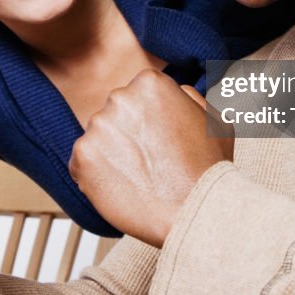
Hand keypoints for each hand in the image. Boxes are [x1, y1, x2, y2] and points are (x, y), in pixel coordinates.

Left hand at [69, 70, 231, 247]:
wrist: (194, 212)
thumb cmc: (207, 169)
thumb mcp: (212, 119)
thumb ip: (188, 96)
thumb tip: (174, 91)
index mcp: (149, 83)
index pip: (136, 94)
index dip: (148, 120)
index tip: (159, 140)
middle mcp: (119, 98)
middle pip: (114, 113)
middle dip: (126, 134)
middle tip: (149, 161)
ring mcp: (97, 127)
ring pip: (98, 138)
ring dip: (111, 154)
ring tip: (138, 177)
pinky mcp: (82, 156)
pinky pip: (82, 163)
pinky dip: (96, 176)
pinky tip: (122, 187)